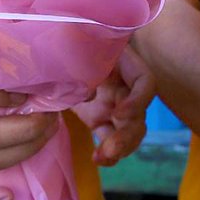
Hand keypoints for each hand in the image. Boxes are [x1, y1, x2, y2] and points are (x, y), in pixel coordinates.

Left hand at [71, 46, 154, 165]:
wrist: (54, 50)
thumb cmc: (68, 40)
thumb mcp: (75, 46)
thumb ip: (83, 65)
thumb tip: (89, 93)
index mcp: (124, 64)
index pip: (145, 82)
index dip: (139, 100)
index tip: (119, 113)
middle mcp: (124, 86)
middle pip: (140, 113)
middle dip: (129, 133)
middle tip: (111, 146)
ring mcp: (115, 104)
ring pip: (131, 131)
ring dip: (122, 147)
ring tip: (102, 157)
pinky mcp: (101, 119)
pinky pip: (112, 139)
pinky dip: (108, 152)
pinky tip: (98, 159)